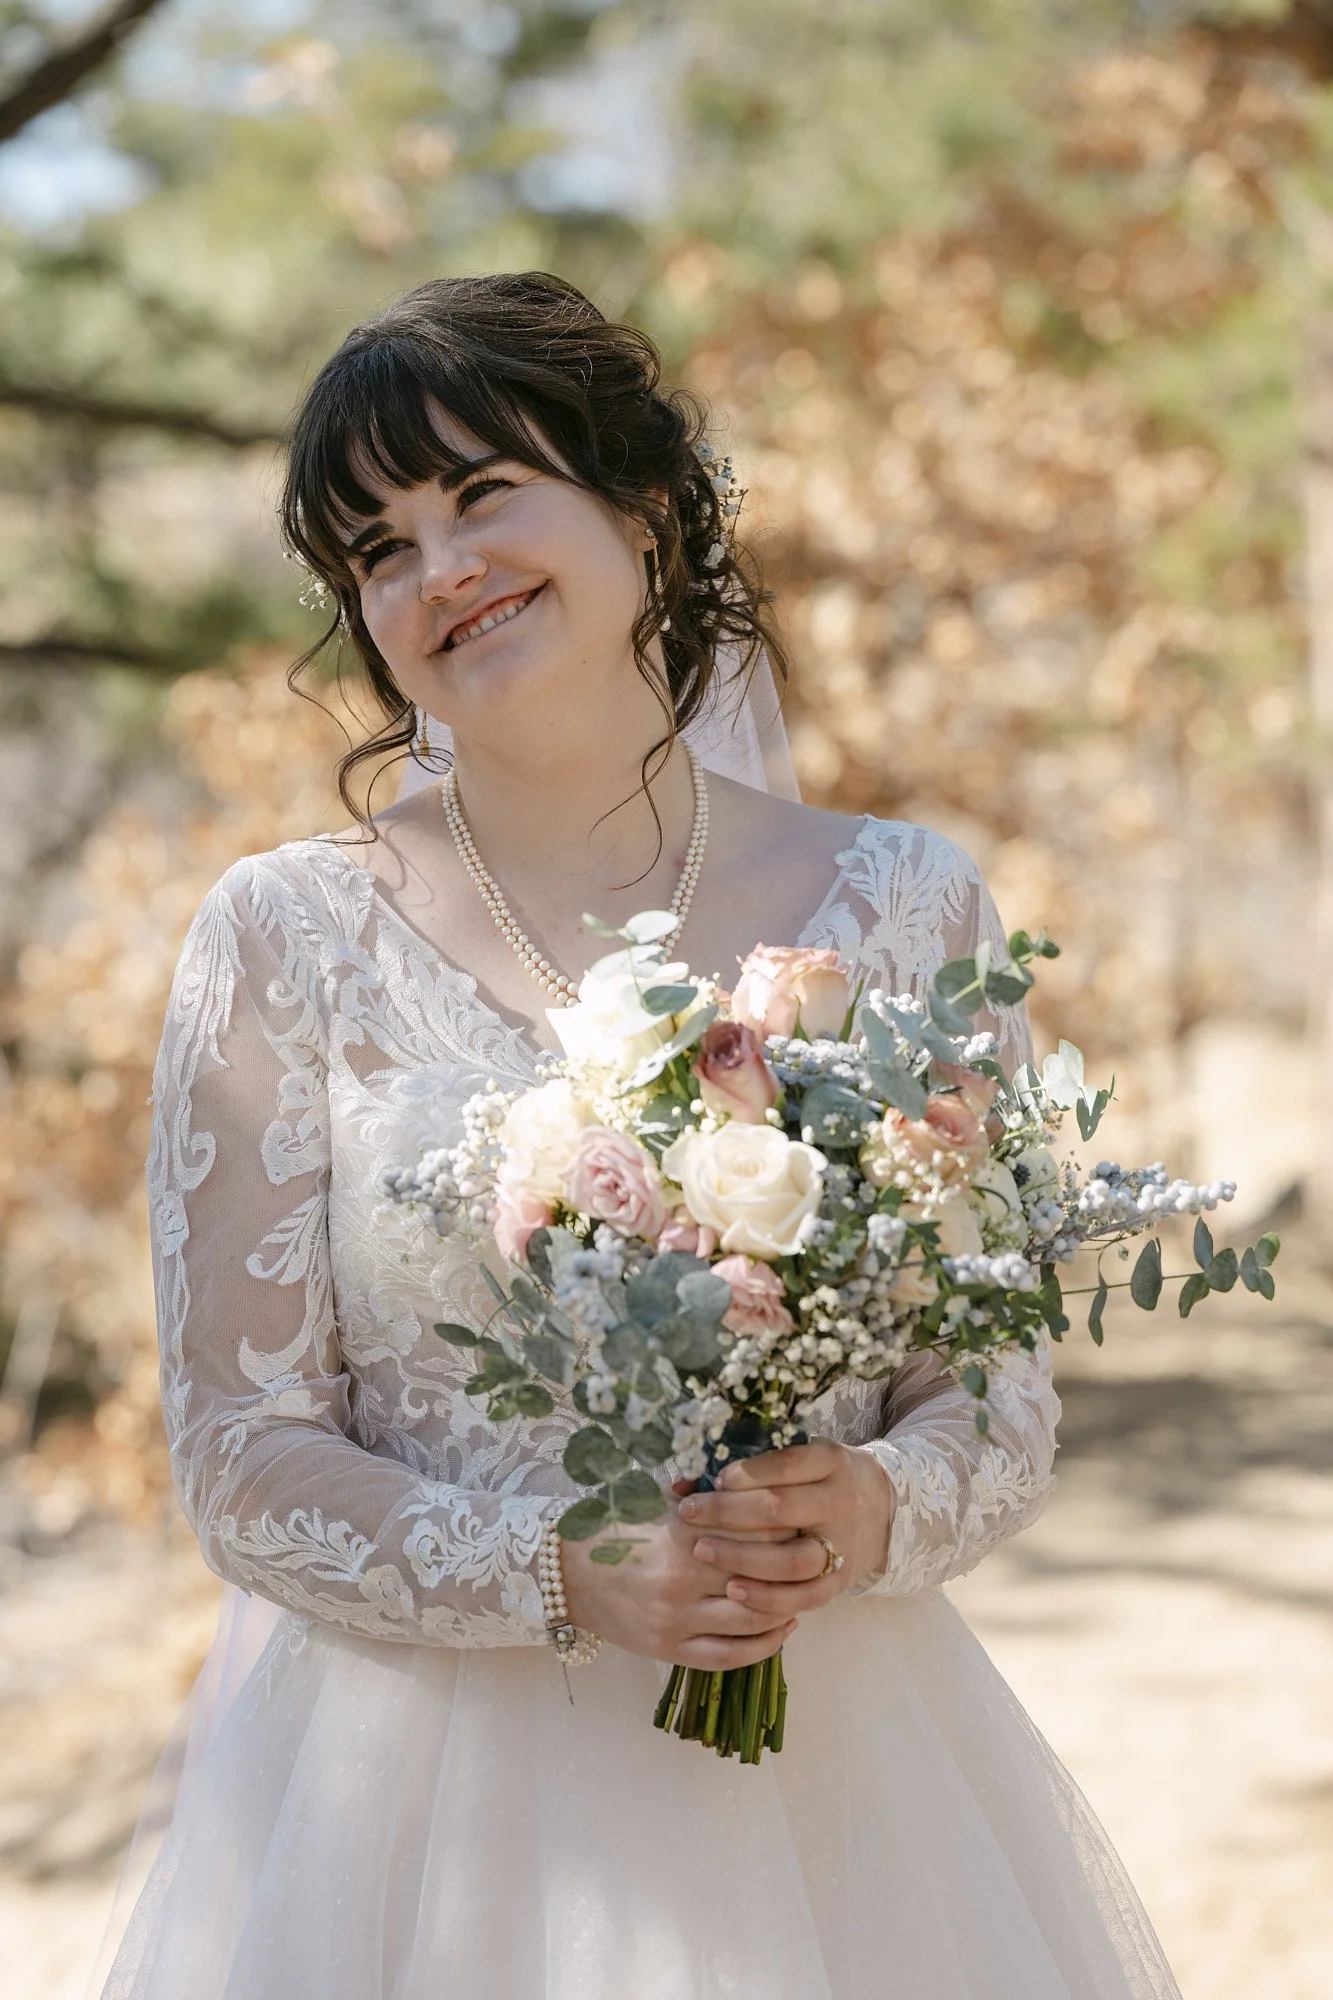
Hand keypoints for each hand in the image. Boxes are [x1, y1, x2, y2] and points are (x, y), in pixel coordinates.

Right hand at [559, 1501, 797, 1670]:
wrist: (565, 1575)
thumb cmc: (613, 1531)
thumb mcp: (652, 1502)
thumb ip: (699, 1498)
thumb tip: (744, 1483)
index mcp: (681, 1535)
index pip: (752, 1532)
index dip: (784, 1529)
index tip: (802, 1521)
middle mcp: (682, 1579)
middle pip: (760, 1576)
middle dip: (791, 1569)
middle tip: (813, 1559)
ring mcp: (677, 1619)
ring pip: (751, 1620)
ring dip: (784, 1608)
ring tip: (802, 1596)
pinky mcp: (670, 1650)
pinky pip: (728, 1656)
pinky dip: (763, 1646)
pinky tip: (782, 1629)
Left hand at [673, 1440, 894, 1622]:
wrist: (881, 1510)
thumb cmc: (821, 1478)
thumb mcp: (801, 1458)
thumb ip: (752, 1465)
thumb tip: (685, 1479)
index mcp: (830, 1462)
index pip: (788, 1464)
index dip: (747, 1473)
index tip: (714, 1479)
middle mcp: (838, 1502)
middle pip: (781, 1509)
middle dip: (728, 1512)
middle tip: (689, 1514)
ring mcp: (841, 1545)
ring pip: (792, 1559)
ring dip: (743, 1558)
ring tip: (703, 1551)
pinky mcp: (838, 1582)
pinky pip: (803, 1597)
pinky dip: (767, 1598)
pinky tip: (734, 1591)